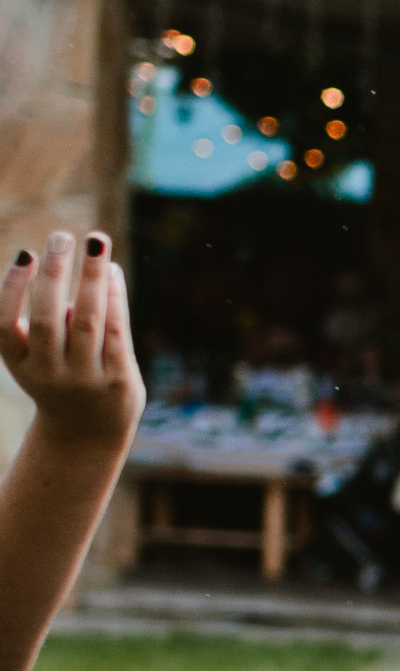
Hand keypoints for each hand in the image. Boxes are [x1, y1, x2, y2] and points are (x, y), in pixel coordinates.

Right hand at [0, 232, 144, 450]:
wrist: (87, 434)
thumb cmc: (59, 377)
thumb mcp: (36, 356)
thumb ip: (47, 319)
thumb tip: (79, 265)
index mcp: (19, 363)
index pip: (5, 325)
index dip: (11, 289)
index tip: (24, 254)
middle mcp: (48, 373)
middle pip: (48, 320)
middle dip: (54, 274)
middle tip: (61, 236)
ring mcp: (84, 379)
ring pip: (88, 321)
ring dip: (91, 277)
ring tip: (96, 241)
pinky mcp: (117, 380)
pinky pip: (115, 330)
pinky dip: (113, 296)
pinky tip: (112, 271)